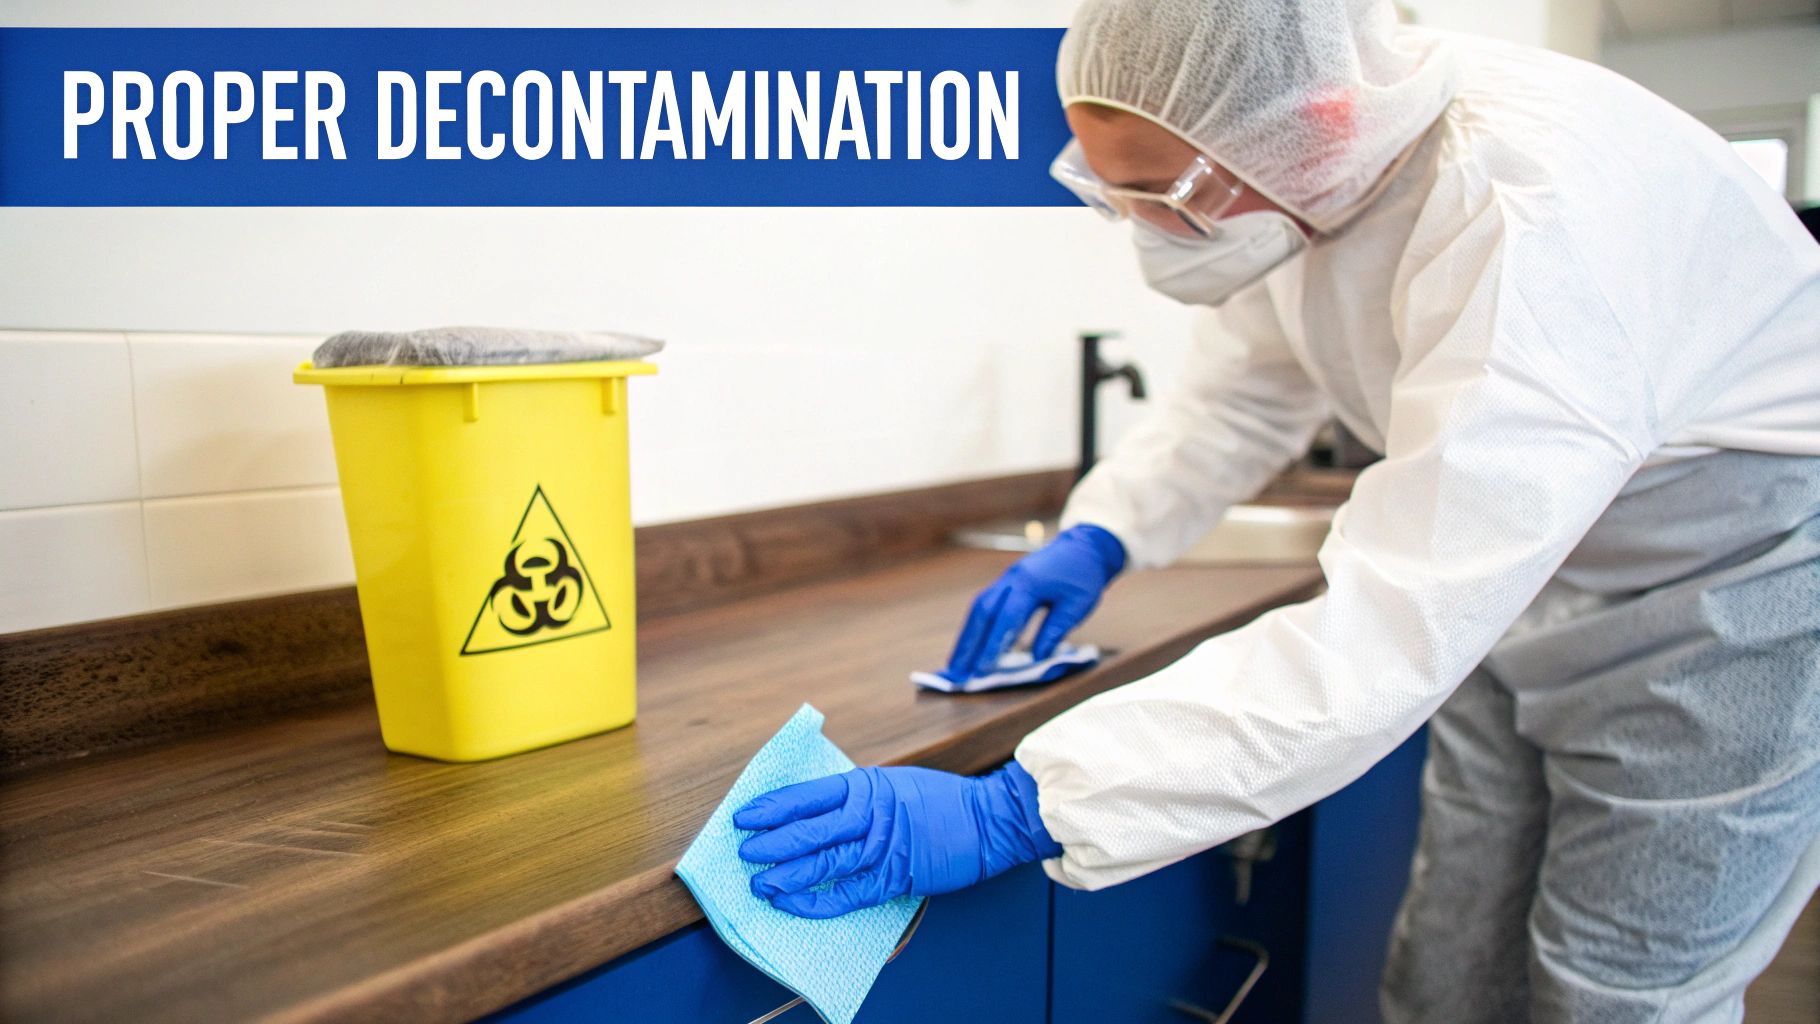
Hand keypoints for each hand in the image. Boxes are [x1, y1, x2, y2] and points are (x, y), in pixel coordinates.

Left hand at [734, 761, 1060, 918]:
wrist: (988, 820)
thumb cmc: (941, 801)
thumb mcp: (894, 784)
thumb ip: (857, 796)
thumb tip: (814, 810)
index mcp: (867, 786)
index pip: (807, 795)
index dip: (773, 807)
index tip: (744, 816)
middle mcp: (870, 815)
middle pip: (809, 831)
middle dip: (772, 843)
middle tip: (745, 853)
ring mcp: (883, 848)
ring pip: (823, 864)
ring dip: (787, 875)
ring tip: (760, 884)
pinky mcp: (895, 878)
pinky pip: (847, 894)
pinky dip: (817, 902)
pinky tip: (792, 905)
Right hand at [945, 523, 1126, 678]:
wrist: (1084, 547)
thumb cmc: (1084, 577)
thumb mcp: (1078, 605)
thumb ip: (1054, 630)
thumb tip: (1036, 658)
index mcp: (1030, 583)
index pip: (1007, 618)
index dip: (993, 645)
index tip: (981, 669)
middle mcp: (1011, 579)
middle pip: (982, 611)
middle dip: (967, 644)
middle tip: (956, 672)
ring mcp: (1005, 579)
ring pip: (978, 607)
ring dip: (965, 637)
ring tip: (955, 664)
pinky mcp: (1005, 583)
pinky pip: (984, 604)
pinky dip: (974, 627)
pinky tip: (969, 645)